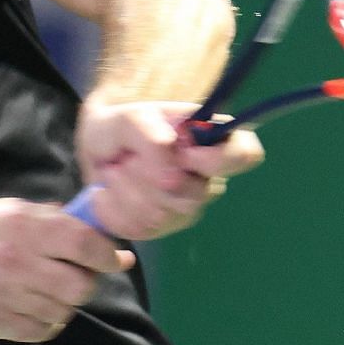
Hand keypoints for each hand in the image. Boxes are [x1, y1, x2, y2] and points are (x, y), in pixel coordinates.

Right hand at [0, 198, 135, 341]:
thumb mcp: (0, 213)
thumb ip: (47, 218)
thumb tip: (95, 228)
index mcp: (21, 223)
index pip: (83, 242)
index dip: (106, 254)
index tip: (113, 259)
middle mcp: (15, 256)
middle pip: (80, 284)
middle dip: (86, 284)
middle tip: (75, 279)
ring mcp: (4, 292)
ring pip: (63, 310)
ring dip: (63, 305)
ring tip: (44, 293)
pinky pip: (42, 330)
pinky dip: (46, 324)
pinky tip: (31, 311)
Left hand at [75, 100, 265, 240]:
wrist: (97, 149)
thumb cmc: (122, 127)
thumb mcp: (130, 116)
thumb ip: (150, 130)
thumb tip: (169, 151)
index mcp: (214, 142)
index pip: (246, 154)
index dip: (216, 159)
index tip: (183, 151)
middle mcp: (208, 179)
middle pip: (193, 195)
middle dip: (148, 175)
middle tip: (128, 155)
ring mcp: (186, 208)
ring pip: (161, 214)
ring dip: (126, 189)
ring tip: (115, 170)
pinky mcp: (161, 228)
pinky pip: (139, 229)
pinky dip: (113, 208)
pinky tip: (108, 191)